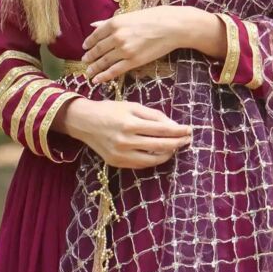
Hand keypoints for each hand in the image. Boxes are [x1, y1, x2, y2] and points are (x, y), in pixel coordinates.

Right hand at [63, 97, 192, 169]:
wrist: (83, 122)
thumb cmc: (109, 110)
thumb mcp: (132, 107)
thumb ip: (154, 116)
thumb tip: (174, 126)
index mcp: (130, 124)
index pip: (162, 130)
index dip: (178, 131)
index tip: (189, 129)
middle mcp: (125, 142)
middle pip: (160, 146)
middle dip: (177, 143)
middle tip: (188, 139)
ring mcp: (121, 155)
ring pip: (153, 160)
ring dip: (168, 154)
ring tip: (176, 147)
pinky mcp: (117, 163)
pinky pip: (141, 164)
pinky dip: (154, 160)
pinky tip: (161, 153)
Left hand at [80, 6, 183, 84]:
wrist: (172, 26)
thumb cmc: (155, 17)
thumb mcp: (130, 15)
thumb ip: (111, 22)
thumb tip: (94, 24)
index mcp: (115, 23)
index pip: (96, 34)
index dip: (89, 42)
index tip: (85, 47)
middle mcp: (116, 36)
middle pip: (98, 49)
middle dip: (90, 57)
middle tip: (84, 61)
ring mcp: (124, 50)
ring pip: (104, 61)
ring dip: (94, 68)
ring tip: (88, 73)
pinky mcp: (133, 61)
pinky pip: (114, 70)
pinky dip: (104, 76)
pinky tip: (97, 80)